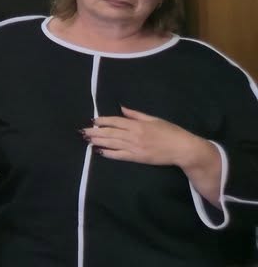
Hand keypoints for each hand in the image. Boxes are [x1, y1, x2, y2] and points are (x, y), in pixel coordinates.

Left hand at [83, 108, 211, 168]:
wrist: (183, 149)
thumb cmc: (171, 132)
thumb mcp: (154, 119)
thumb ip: (137, 114)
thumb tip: (122, 108)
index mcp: (138, 124)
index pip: (115, 121)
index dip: (102, 121)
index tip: (93, 121)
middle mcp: (134, 135)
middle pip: (110, 133)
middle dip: (95, 132)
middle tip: (83, 132)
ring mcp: (135, 147)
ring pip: (112, 143)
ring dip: (99, 142)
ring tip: (87, 140)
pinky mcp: (138, 158)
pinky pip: (120, 156)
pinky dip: (109, 153)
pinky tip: (100, 152)